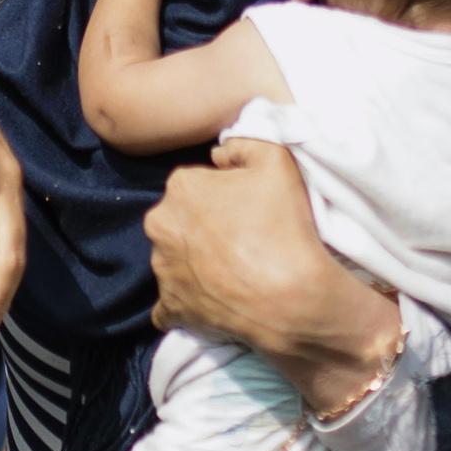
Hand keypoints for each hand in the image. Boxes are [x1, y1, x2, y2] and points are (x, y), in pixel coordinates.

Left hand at [144, 142, 396, 411]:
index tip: (247, 209)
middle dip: (201, 227)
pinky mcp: (170, 307)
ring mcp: (162, 269)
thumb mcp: (277, 160)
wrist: (291, 297)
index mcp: (180, 187)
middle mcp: (160, 225)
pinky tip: (211, 301)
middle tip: (240, 240)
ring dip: (194, 263)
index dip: (223, 195)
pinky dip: (186, 302)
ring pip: (174, 258)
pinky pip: (170, 303)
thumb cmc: (283, 225)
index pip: (196, 183)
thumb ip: (243, 143)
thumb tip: (218, 154)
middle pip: (179, 220)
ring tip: (233, 272)